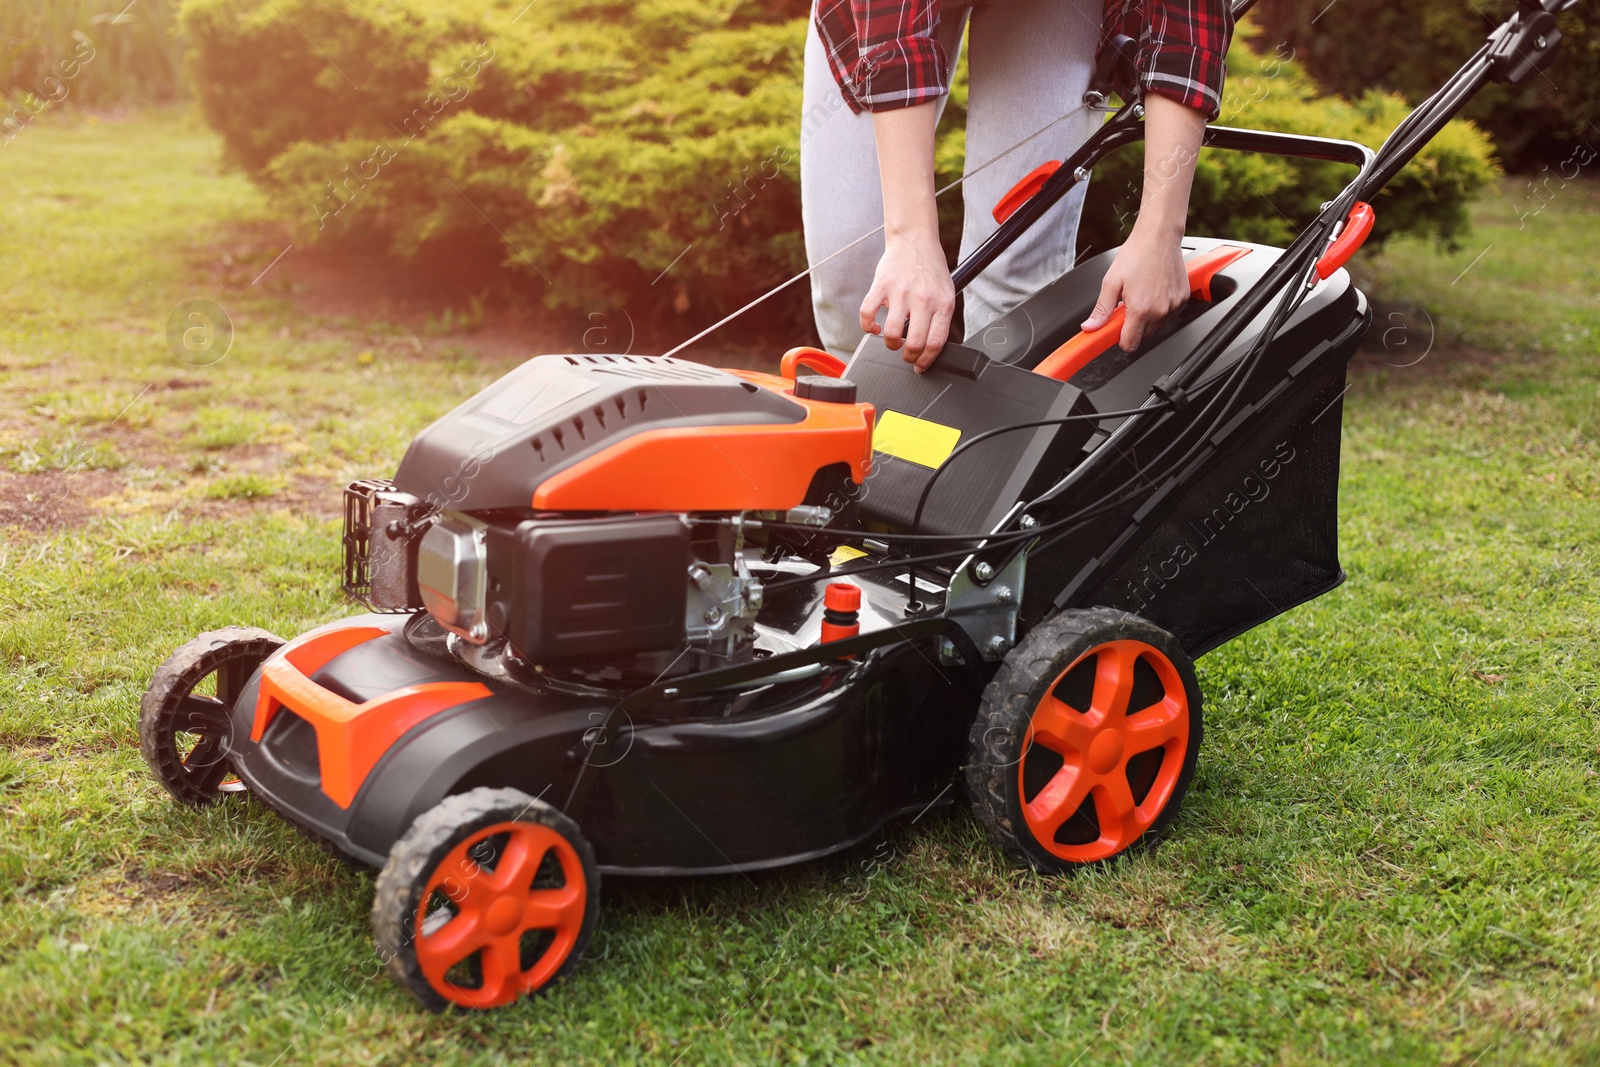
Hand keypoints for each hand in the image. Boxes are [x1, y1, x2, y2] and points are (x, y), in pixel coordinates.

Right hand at [859, 234, 955, 371]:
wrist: (915, 240)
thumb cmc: (930, 268)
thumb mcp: (946, 292)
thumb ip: (939, 317)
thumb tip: (930, 346)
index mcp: (942, 303)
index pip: (935, 343)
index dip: (926, 361)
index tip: (920, 366)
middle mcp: (922, 299)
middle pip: (914, 343)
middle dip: (908, 357)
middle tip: (906, 355)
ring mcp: (900, 292)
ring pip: (890, 334)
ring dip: (889, 344)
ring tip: (892, 341)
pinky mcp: (881, 286)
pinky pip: (867, 314)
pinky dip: (868, 327)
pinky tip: (873, 327)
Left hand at [1080, 220, 1189, 351]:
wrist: (1159, 236)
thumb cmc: (1137, 254)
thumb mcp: (1111, 282)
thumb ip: (1102, 309)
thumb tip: (1091, 327)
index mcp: (1141, 309)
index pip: (1130, 344)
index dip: (1120, 340)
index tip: (1116, 330)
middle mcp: (1160, 311)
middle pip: (1143, 338)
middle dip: (1133, 328)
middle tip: (1127, 306)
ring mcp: (1173, 306)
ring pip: (1156, 328)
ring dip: (1147, 320)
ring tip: (1141, 296)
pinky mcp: (1182, 300)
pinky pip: (1168, 316)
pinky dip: (1160, 310)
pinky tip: (1154, 293)